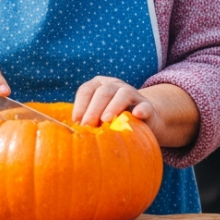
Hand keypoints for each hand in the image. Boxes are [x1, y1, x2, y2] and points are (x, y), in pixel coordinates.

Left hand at [73, 79, 200, 147]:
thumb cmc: (112, 121)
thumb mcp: (97, 118)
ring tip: (106, 120)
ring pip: (123, 94)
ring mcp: (132, 93)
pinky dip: (141, 109)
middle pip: (103, 92)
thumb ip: (87, 120)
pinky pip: (144, 106)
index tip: (76, 122)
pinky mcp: (147, 106)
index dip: (80, 105)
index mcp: (99, 85)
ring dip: (113, 106)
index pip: (86, 90)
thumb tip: (71, 133)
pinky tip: (136, 115)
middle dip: (94, 108)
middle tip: (88, 125)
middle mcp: (114, 85)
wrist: (143, 121)